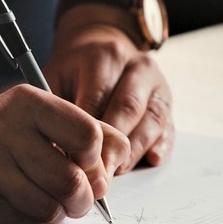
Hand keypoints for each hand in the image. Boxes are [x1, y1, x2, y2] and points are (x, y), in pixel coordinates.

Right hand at [0, 86, 130, 223]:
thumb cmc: (7, 133)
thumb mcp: (46, 117)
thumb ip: (92, 133)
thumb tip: (113, 169)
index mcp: (28, 102)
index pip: (87, 135)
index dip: (96, 159)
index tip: (86, 163)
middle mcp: (4, 129)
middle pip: (71, 181)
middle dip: (84, 199)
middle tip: (79, 198)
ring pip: (49, 208)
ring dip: (59, 212)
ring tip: (51, 201)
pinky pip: (26, 221)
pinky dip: (35, 220)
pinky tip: (25, 204)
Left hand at [45, 15, 174, 171]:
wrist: (101, 47)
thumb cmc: (73, 72)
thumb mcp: (55, 78)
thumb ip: (55, 110)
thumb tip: (53, 151)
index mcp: (105, 57)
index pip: (97, 99)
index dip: (86, 135)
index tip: (73, 163)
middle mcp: (137, 67)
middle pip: (128, 110)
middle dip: (112, 147)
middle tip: (96, 176)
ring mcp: (157, 84)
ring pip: (152, 121)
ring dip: (134, 152)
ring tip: (116, 173)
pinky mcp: (168, 102)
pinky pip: (169, 127)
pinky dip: (161, 146)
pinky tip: (151, 160)